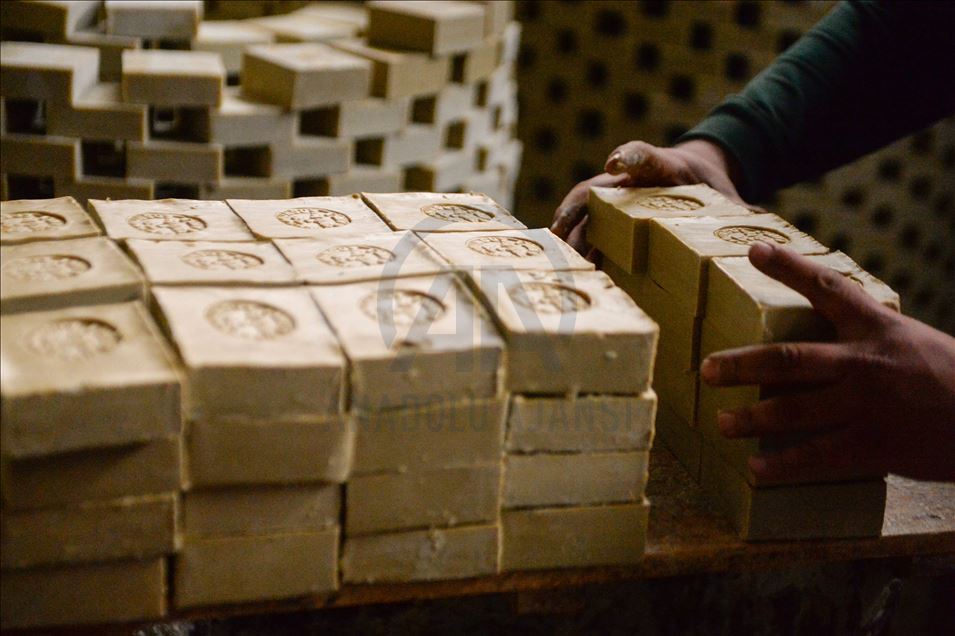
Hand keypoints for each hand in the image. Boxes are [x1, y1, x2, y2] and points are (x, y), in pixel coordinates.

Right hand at [550, 139, 759, 253]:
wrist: (693, 178)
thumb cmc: (708, 187)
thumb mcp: (724, 197)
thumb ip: (738, 211)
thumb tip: (762, 224)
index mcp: (661, 168)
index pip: (642, 155)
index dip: (627, 157)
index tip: (614, 164)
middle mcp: (628, 182)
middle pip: (594, 188)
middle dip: (575, 208)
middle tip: (560, 229)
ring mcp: (613, 201)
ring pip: (582, 211)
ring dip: (567, 234)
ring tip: (555, 259)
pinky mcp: (608, 221)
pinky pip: (586, 232)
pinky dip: (574, 250)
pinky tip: (567, 273)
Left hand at [700, 242, 954, 482]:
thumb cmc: (954, 378)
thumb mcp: (913, 342)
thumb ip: (868, 339)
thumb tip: (821, 341)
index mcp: (878, 329)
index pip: (829, 288)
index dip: (789, 266)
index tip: (753, 249)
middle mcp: (865, 362)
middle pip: (789, 358)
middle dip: (742, 364)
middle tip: (706, 368)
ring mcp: (867, 405)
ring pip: (792, 411)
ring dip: (751, 419)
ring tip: (720, 423)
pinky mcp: (874, 446)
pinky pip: (817, 457)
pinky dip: (783, 466)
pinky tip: (757, 470)